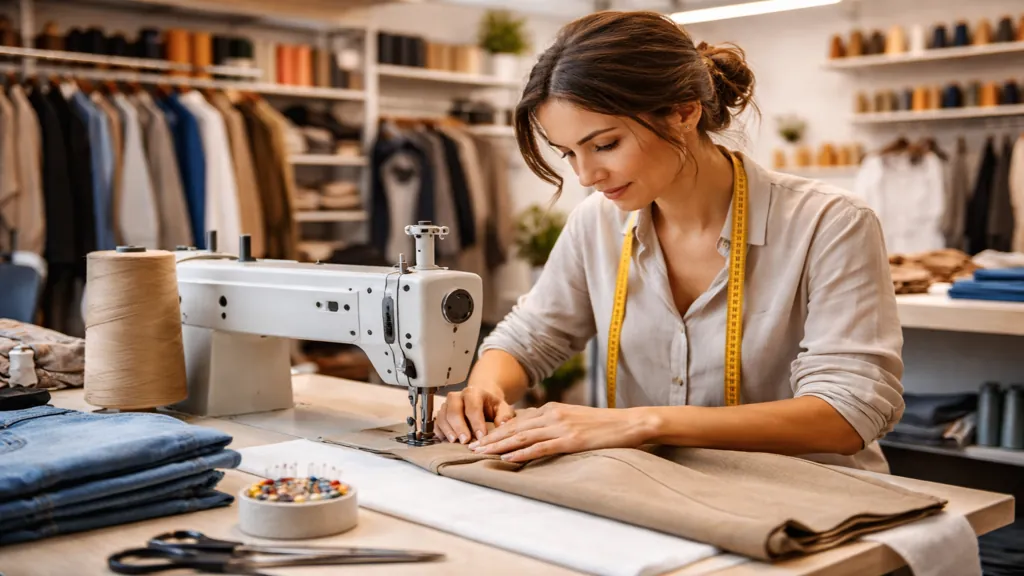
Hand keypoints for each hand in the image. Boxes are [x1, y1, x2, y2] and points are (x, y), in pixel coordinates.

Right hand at [435, 386, 514, 443]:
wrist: (481, 400)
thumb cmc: (491, 406)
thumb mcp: (503, 408)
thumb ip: (505, 415)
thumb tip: (502, 425)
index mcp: (473, 393)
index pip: (472, 407)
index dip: (476, 422)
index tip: (481, 436)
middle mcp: (457, 397)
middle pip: (453, 410)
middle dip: (459, 426)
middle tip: (465, 441)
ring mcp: (447, 405)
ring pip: (442, 416)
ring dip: (448, 430)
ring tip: (454, 442)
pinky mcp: (441, 414)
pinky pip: (436, 423)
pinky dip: (440, 432)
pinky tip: (446, 441)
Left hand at [467, 403, 652, 462]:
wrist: (628, 423)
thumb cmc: (603, 424)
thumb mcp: (574, 418)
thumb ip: (554, 423)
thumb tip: (534, 434)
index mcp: (553, 409)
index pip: (518, 421)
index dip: (497, 430)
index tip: (482, 438)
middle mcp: (553, 415)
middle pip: (515, 428)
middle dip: (492, 438)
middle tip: (472, 447)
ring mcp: (561, 427)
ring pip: (523, 437)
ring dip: (500, 446)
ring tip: (483, 453)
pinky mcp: (570, 440)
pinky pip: (541, 447)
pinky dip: (523, 454)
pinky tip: (509, 459)